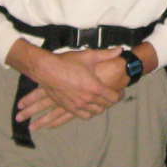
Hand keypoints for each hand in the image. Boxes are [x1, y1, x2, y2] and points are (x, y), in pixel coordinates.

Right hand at [8, 43, 124, 129]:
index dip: (119, 94)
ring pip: (95, 112)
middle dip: (109, 100)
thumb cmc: (67, 62)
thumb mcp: (88, 56)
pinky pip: (83, 116)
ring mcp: (77, 105)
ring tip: (99, 100)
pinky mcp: (68, 108)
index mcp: (95, 87)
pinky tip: (88, 106)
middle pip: (105, 105)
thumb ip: (106, 54)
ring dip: (99, 107)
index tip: (120, 91)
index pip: (114, 97)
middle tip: (110, 94)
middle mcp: (87, 99)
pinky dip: (88, 112)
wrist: (46, 70)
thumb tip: (119, 50)